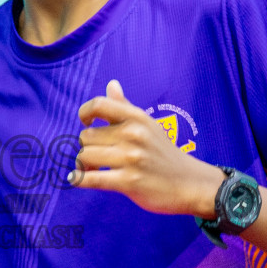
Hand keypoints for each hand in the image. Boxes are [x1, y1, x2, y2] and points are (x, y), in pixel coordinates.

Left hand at [69, 79, 225, 217]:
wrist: (190, 183)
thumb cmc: (164, 154)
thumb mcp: (148, 125)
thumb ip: (125, 106)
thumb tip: (111, 84)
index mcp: (137, 118)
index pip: (99, 104)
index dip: (85, 112)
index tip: (86, 123)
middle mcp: (133, 134)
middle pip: (86, 136)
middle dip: (86, 147)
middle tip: (95, 156)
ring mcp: (131, 158)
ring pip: (85, 156)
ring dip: (83, 165)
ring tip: (92, 169)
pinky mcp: (128, 182)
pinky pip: (90, 179)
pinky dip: (78, 179)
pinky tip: (76, 179)